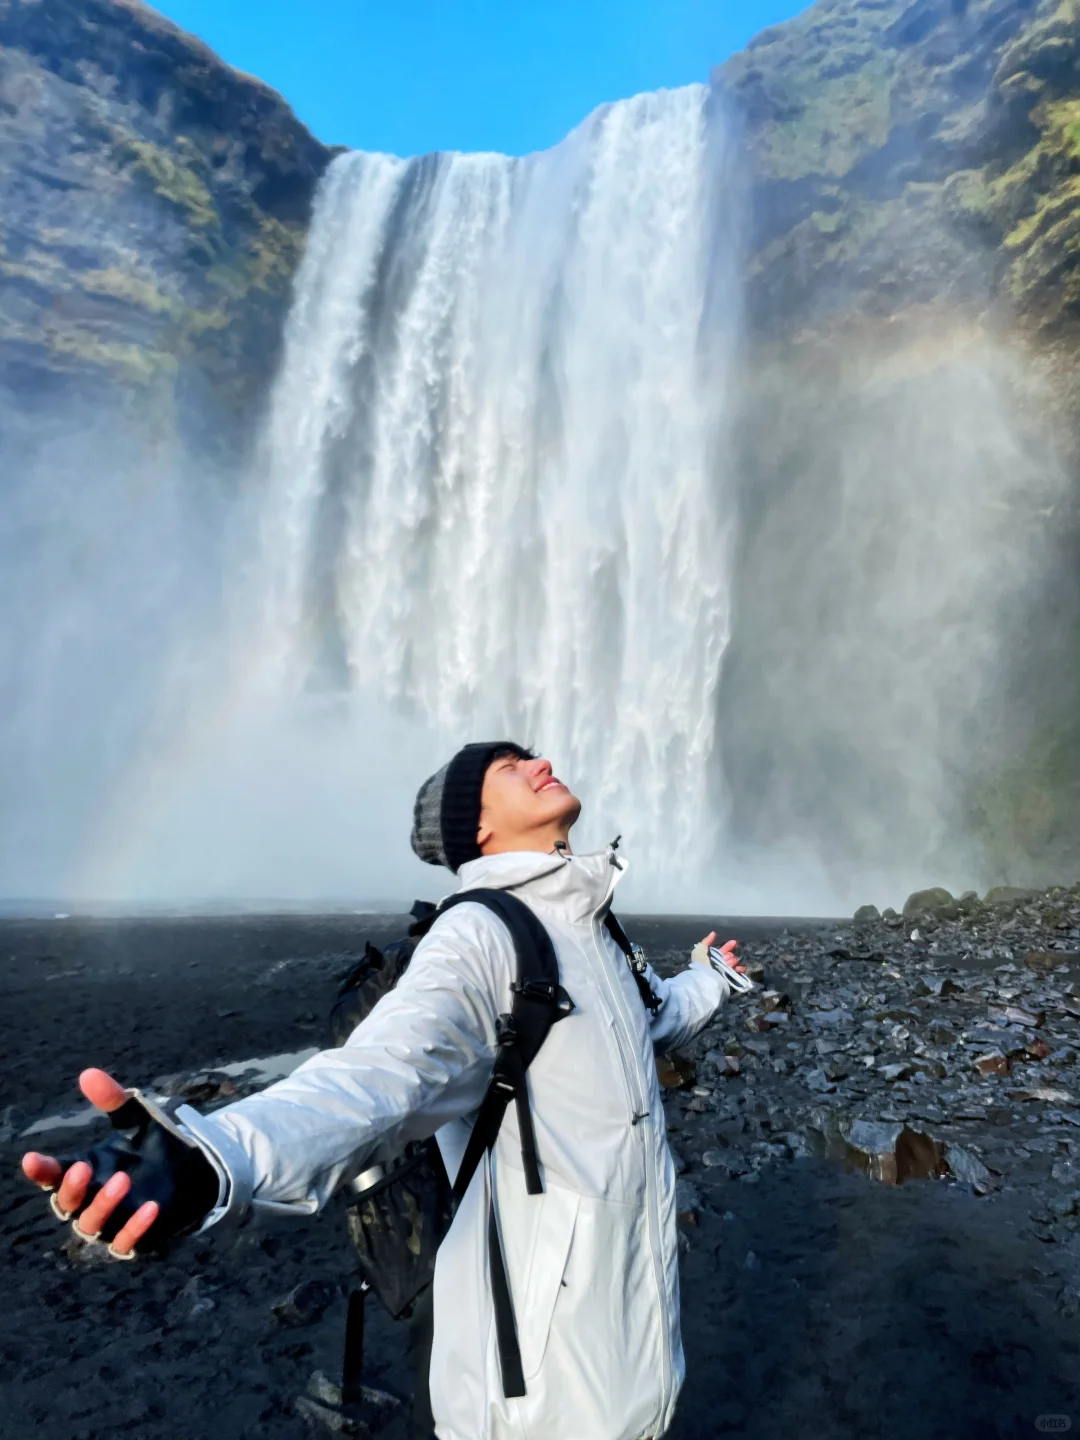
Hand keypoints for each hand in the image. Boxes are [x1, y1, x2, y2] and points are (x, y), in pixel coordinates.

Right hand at [22, 1068, 159, 1255]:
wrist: (197, 1172)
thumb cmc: (156, 1146)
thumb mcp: (137, 1119)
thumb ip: (113, 1100)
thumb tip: (88, 1073)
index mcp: (85, 1172)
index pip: (54, 1175)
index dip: (42, 1170)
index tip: (32, 1159)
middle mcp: (92, 1201)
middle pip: (67, 1204)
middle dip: (72, 1188)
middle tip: (83, 1167)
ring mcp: (112, 1223)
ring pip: (92, 1225)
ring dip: (104, 1204)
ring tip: (123, 1178)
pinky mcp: (136, 1239)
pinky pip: (128, 1242)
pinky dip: (136, 1227)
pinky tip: (151, 1207)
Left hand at [693, 932, 745, 973]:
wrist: (704, 978)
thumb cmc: (701, 963)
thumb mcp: (699, 950)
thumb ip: (706, 941)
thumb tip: (713, 933)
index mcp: (714, 958)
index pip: (723, 950)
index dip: (728, 946)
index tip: (734, 942)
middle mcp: (720, 964)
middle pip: (730, 956)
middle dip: (728, 955)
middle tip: (724, 958)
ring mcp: (726, 971)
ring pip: (734, 962)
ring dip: (731, 962)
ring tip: (727, 964)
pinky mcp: (730, 978)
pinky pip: (739, 972)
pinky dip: (740, 969)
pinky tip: (738, 968)